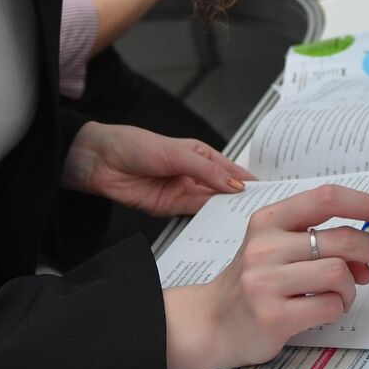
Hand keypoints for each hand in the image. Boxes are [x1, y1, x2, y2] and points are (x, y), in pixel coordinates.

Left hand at [62, 122, 254, 216]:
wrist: (101, 162)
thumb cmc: (135, 145)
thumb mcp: (178, 154)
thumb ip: (207, 171)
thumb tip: (234, 185)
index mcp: (200, 155)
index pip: (231, 170)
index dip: (248, 180)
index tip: (268, 191)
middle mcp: (193, 174)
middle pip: (223, 190)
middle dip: (239, 199)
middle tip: (260, 210)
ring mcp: (181, 192)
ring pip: (210, 204)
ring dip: (224, 211)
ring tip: (242, 219)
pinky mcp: (169, 208)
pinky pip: (192, 216)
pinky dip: (206, 220)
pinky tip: (218, 224)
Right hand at [163, 185, 368, 368]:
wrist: (209, 322)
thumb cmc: (253, 282)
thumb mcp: (278, 249)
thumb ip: (320, 242)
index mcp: (268, 219)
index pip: (328, 198)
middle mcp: (265, 245)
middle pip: (343, 238)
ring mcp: (265, 280)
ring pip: (339, 273)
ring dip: (351, 288)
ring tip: (338, 295)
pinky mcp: (272, 315)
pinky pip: (329, 305)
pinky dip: (337, 308)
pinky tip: (321, 310)